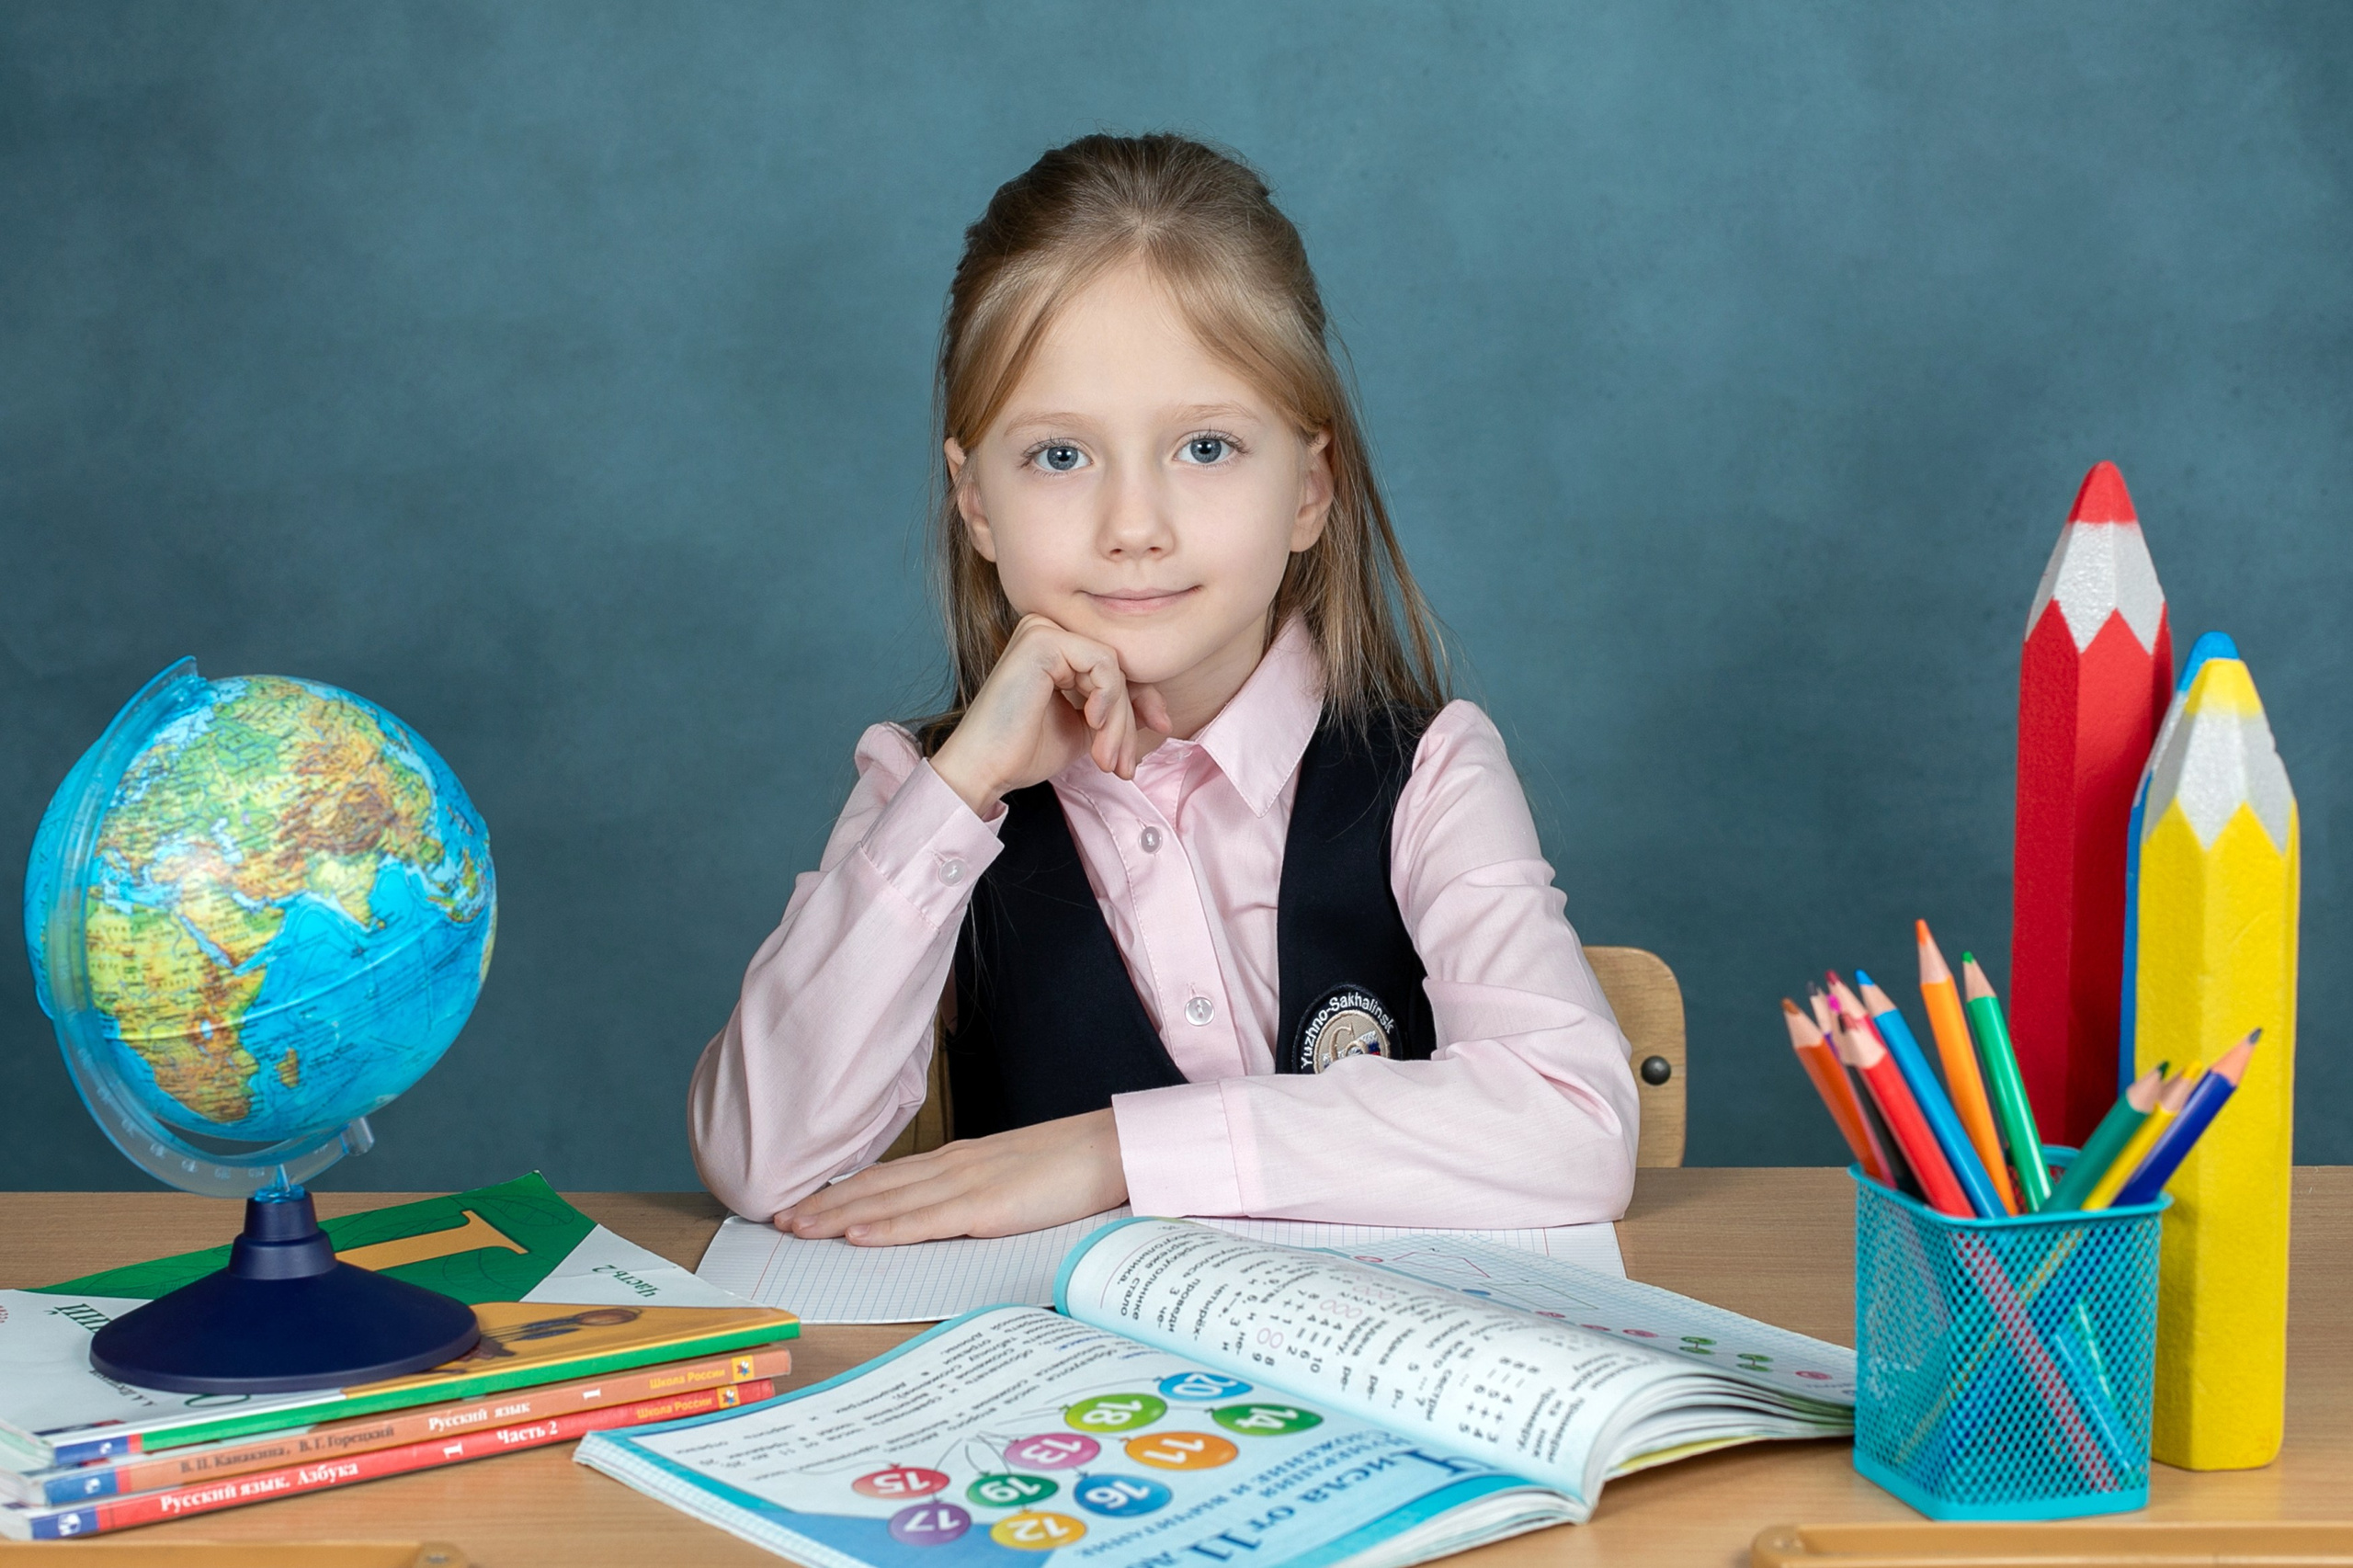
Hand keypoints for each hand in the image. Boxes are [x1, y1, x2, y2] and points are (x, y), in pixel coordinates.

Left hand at [775, 1110, 1127, 1245]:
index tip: (805, 1203)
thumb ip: (977, 1191)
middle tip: (777, 1219)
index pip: (887, 1176)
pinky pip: (927, 1221)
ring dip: (837, 1217)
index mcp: (960, 1161)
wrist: (1114, 1147)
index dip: (842, 1190)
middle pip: (874, 1186)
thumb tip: (948, 1213)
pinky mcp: (987, 1208)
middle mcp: (953, 1166)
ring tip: (795, 1228)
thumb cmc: (1072, 1165)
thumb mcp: (1013, 1176)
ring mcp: (967, 1185)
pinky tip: (856, 1236)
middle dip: (823, 1204)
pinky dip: (886, 1228)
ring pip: (888, 1202)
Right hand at [931, 615, 1172, 816]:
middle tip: (1124, 763)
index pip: (1113, 665)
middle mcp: (1046, 629)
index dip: (1142, 699)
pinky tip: (1093, 724)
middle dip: (1129, 718)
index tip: (1160, 729)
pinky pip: (1102, 663)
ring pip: (1113, 668)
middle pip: (1116, 666)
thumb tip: (1159, 712)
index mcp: (1053, 646)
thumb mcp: (1086, 729)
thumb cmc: (1024, 751)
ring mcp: (1042, 630)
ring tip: (1106, 758)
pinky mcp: (1042, 640)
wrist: (985, 769)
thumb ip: (1118, 712)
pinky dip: (1109, 700)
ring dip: (1119, 720)